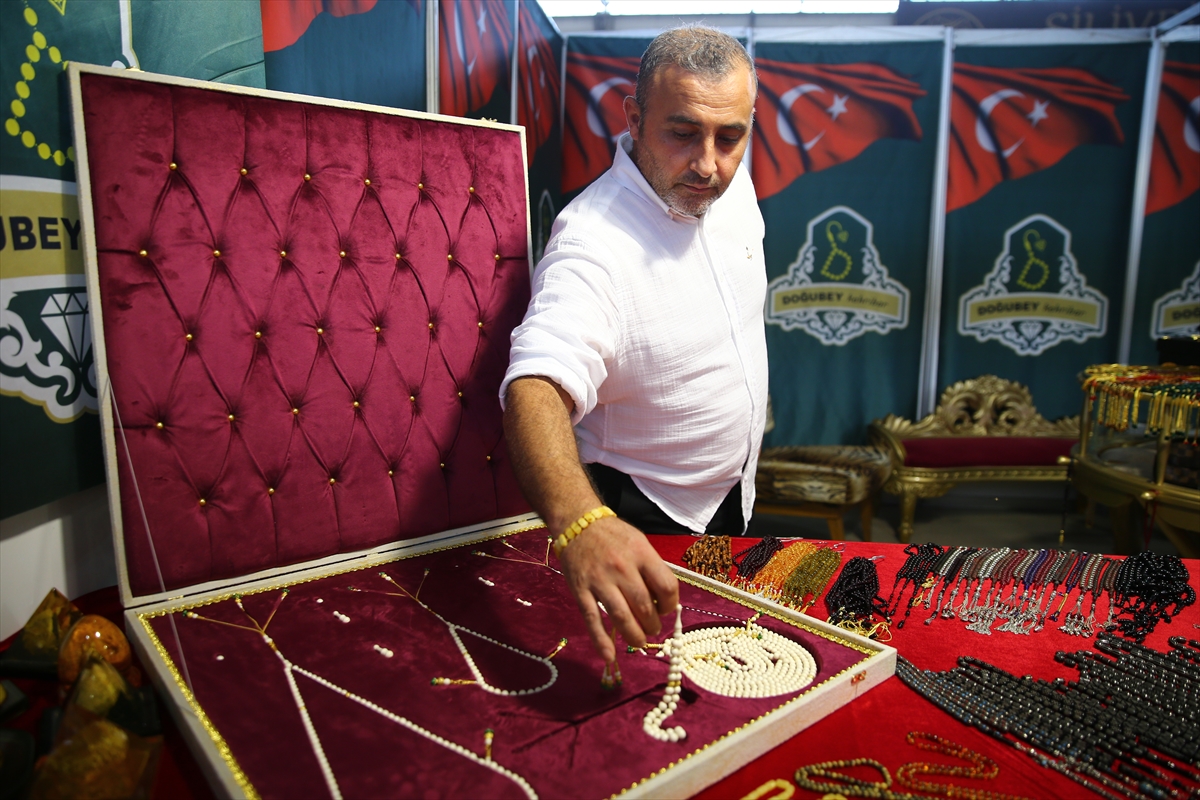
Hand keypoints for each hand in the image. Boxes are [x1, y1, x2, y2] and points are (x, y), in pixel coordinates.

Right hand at [558, 516, 678, 662]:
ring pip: (622, 617)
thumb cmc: (613, 535)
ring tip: (639, 641)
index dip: (670, 604)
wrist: (577, 522)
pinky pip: (593, 620)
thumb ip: (651, 569)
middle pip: (645, 607)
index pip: (667, 587)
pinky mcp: (581, 590)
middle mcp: (622, 568)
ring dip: (635, 635)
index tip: (665, 609)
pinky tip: (609, 656)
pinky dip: (601, 641)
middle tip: (651, 628)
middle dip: (652, 624)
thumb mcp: (639, 543)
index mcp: (641, 554)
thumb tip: (662, 601)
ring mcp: (599, 580)